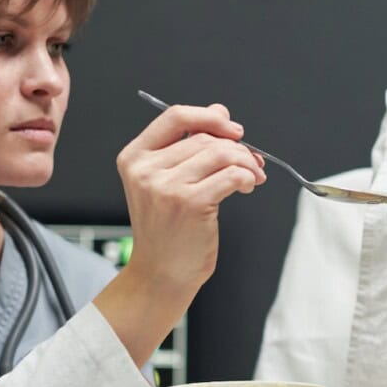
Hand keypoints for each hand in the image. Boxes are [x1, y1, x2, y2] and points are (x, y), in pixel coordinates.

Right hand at [115, 102, 264, 301]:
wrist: (161, 274)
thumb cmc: (167, 230)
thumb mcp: (166, 182)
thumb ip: (188, 147)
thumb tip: (220, 113)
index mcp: (134, 158)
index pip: (175, 117)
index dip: (208, 117)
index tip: (231, 128)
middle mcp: (146, 170)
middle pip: (204, 137)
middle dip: (236, 146)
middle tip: (251, 161)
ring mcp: (166, 187)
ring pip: (221, 153)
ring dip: (246, 162)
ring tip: (252, 176)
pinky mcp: (190, 204)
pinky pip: (232, 174)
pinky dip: (248, 177)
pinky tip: (248, 186)